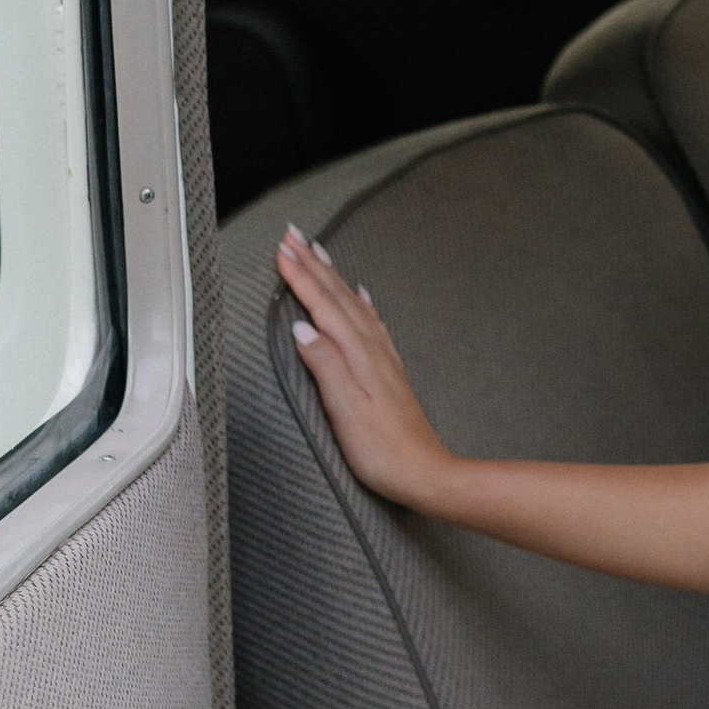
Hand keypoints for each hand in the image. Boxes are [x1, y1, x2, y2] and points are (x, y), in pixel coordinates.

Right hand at [275, 227, 458, 510]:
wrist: (426, 473)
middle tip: (293, 236)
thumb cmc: (383, 450)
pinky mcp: (389, 370)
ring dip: (333, 276)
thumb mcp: (345, 410)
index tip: (282, 250)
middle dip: (314, 264)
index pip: (323, 306)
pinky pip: (372, 322)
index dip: (302, 277)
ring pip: (354, 304)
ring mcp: (384, 358)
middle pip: (339, 296)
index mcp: (358, 355)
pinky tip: (361, 294)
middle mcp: (373, 349)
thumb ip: (324, 365)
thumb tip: (301, 328)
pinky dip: (360, 301)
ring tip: (319, 252)